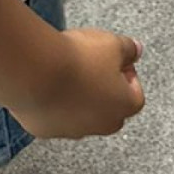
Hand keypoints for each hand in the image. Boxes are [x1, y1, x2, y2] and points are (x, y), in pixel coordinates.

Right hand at [19, 27, 145, 139]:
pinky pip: (55, 117)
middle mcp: (101, 125)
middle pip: (109, 109)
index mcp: (124, 105)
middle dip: (104, 90)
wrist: (37, 72)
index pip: (135, 94)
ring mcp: (73, 130)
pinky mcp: (46, 129)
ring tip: (67, 72)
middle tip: (93, 67)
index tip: (118, 61)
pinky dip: (54, 103)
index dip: (127, 75)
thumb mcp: (112, 44)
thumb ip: (128, 48)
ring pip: (82, 115)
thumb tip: (135, 50)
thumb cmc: (78, 60)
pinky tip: (48, 83)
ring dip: (79, 98)